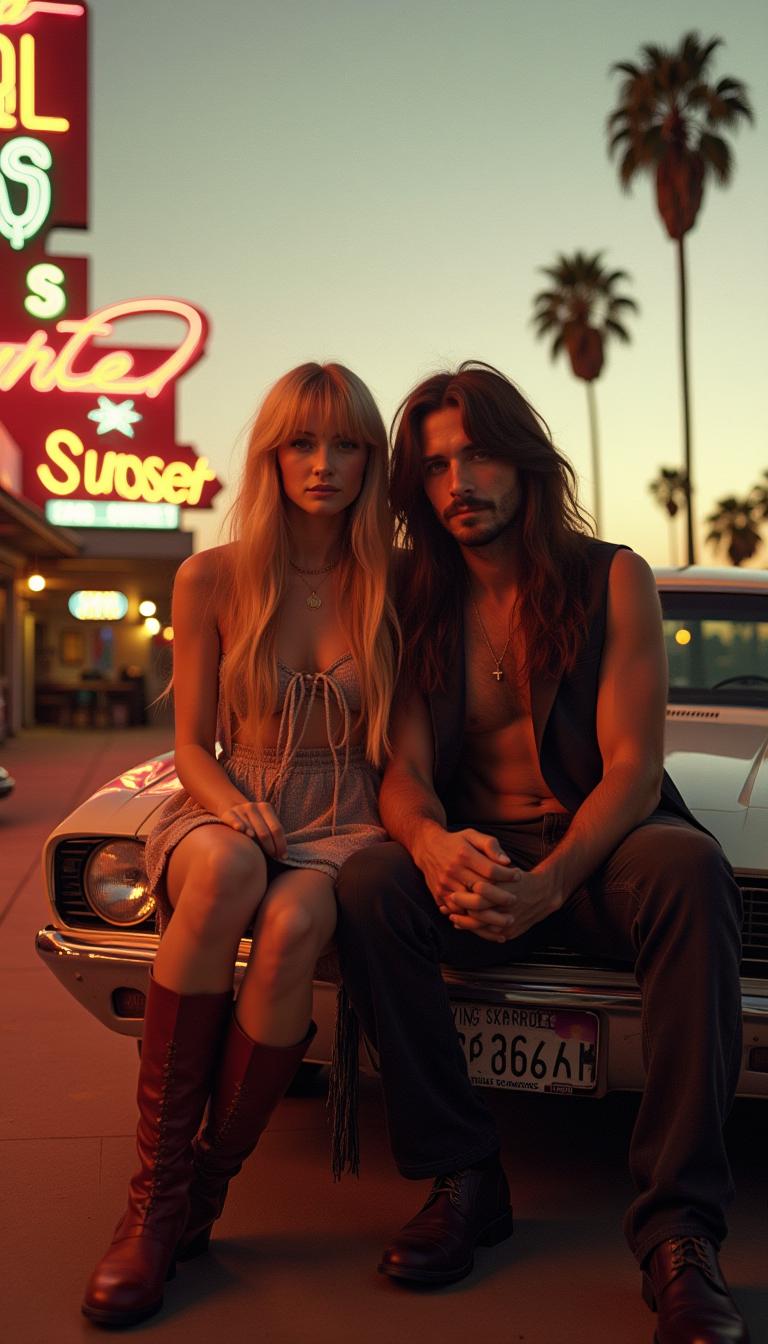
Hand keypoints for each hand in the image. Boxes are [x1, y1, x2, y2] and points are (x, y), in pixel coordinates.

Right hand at [218, 800, 286, 858]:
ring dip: (254, 844)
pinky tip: (241, 831)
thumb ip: (273, 834)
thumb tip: (283, 856)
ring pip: (250, 831)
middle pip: (264, 832)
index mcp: (266, 808)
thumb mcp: (265, 823)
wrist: (234, 810)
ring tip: (258, 854)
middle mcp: (253, 807)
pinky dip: (239, 826)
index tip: (283, 857)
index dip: (281, 844)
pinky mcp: (228, 813)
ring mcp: (240, 809)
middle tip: (273, 859)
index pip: (277, 829)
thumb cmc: (254, 823)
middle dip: (270, 848)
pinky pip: (235, 822)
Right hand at [412, 822, 512, 911]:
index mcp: (463, 854)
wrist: (427, 847)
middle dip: (502, 896)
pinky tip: (485, 919)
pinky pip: (458, 911)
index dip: (507, 875)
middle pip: (482, 890)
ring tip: (504, 915)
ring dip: (488, 911)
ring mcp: (444, 885)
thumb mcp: (472, 835)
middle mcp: (453, 870)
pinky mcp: (439, 895)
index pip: (491, 870)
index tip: (518, 876)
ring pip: (470, 904)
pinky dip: (471, 916)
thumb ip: (490, 845)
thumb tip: (507, 861)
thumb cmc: (456, 841)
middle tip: (515, 899)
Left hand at [444, 867, 564, 941]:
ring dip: (465, 922)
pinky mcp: (510, 932)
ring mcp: (510, 922)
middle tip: (450, 907)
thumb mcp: (506, 866)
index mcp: (506, 889)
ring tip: (453, 917)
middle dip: (461, 910)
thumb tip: (474, 884)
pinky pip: (488, 935)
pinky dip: (475, 930)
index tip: (453, 893)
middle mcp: (508, 908)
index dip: (464, 896)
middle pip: (478, 913)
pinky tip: (463, 924)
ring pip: (481, 927)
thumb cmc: (520, 878)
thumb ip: (490, 870)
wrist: (545, 893)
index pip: (479, 895)